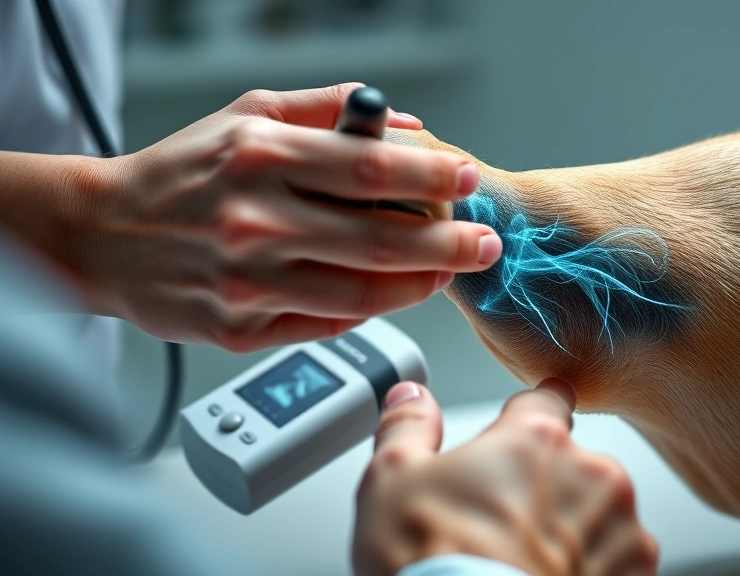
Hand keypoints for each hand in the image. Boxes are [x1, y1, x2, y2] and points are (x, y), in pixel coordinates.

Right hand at [69, 83, 500, 350]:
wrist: (102, 236)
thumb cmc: (181, 174)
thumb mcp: (245, 116)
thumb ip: (326, 111)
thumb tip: (402, 123)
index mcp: (259, 156)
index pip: (369, 167)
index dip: (431, 175)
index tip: (465, 180)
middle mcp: (254, 220)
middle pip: (381, 238)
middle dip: (450, 243)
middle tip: (484, 244)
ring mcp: (247, 281)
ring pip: (363, 293)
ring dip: (419, 284)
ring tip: (446, 271)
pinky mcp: (240, 329)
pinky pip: (328, 324)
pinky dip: (369, 310)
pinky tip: (389, 293)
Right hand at [353, 379, 658, 575]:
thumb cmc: (433, 568)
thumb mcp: (391, 482)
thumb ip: (408, 426)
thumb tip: (411, 398)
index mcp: (536, 439)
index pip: (549, 399)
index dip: (529, 419)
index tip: (520, 439)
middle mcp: (590, 476)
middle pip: (571, 465)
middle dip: (543, 488)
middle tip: (498, 525)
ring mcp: (620, 530)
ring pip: (598, 515)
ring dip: (573, 530)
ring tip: (521, 564)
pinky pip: (618, 562)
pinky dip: (593, 572)